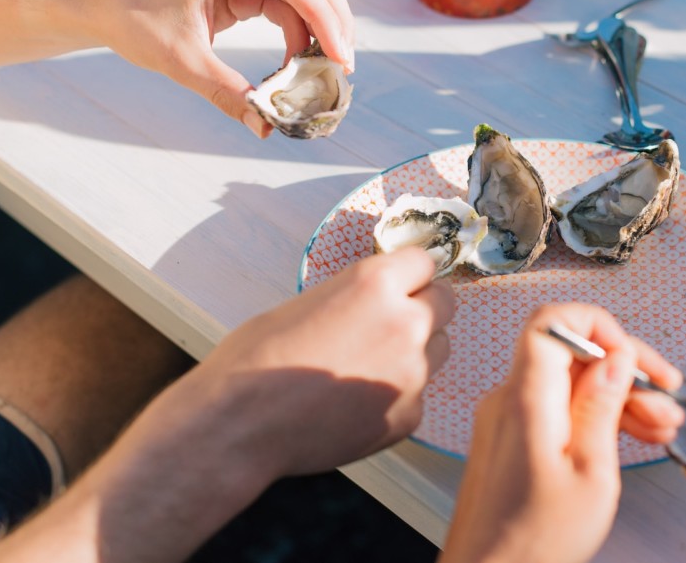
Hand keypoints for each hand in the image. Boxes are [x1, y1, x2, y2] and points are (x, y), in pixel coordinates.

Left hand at [94, 0, 354, 137]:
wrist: (97, 3)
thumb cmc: (130, 20)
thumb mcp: (181, 60)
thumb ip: (227, 92)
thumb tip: (264, 127)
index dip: (326, 22)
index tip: (341, 61)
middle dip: (333, 21)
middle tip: (342, 67)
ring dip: (318, 24)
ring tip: (324, 67)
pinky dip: (297, 26)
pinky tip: (298, 58)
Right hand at [183, 246, 454, 476]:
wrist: (240, 423)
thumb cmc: (258, 358)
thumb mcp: (308, 302)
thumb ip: (357, 297)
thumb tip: (379, 302)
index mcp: (376, 284)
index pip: (424, 263)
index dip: (409, 275)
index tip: (401, 284)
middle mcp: (406, 323)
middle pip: (445, 303)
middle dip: (422, 308)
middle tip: (388, 324)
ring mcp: (413, 374)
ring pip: (438, 350)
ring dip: (416, 351)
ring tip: (366, 365)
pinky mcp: (409, 416)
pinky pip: (417, 394)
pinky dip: (393, 395)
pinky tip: (354, 402)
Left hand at [439, 303, 685, 562]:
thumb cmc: (534, 543)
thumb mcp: (591, 474)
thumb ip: (602, 407)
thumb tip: (616, 357)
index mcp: (526, 401)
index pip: (552, 323)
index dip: (597, 324)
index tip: (634, 354)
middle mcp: (509, 399)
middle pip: (569, 352)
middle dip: (623, 368)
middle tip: (667, 398)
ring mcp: (507, 418)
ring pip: (568, 382)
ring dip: (618, 396)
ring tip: (662, 426)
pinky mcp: (511, 438)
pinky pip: (556, 407)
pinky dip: (593, 414)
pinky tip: (632, 435)